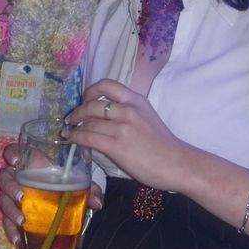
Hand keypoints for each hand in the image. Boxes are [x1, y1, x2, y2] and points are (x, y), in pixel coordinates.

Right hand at [0, 144, 102, 243]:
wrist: (61, 202)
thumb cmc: (65, 186)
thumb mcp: (78, 185)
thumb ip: (89, 190)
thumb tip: (97, 203)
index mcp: (31, 164)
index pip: (15, 152)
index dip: (12, 154)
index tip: (14, 160)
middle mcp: (18, 178)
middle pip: (5, 178)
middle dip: (10, 187)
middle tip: (22, 197)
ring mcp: (14, 196)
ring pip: (3, 199)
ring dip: (10, 210)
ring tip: (21, 221)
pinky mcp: (14, 213)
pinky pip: (6, 219)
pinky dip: (10, 229)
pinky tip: (16, 239)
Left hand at [63, 78, 188, 191]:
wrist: (178, 164)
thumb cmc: (164, 145)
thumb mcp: (147, 117)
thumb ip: (128, 112)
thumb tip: (104, 117)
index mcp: (136, 100)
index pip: (107, 84)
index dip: (91, 90)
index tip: (85, 99)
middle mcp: (128, 109)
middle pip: (92, 104)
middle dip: (78, 112)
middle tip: (72, 118)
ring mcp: (122, 127)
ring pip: (88, 123)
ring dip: (75, 127)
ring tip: (70, 131)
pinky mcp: (116, 145)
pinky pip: (88, 138)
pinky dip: (76, 138)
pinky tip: (72, 140)